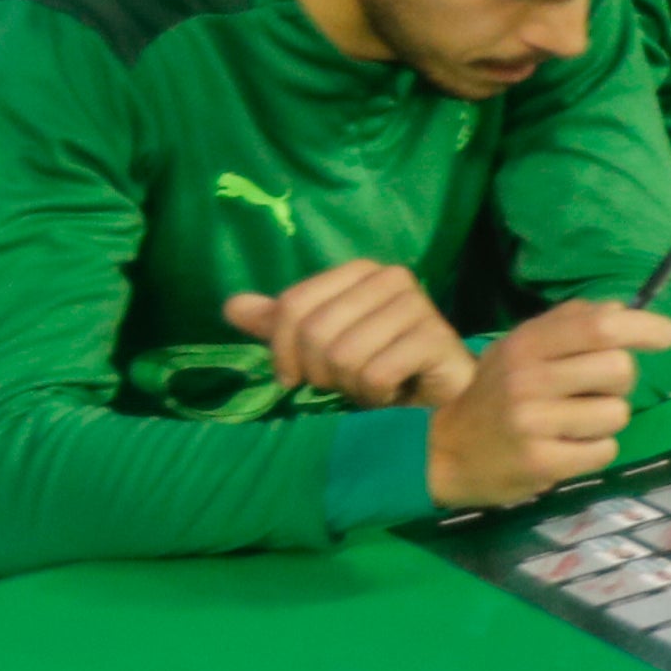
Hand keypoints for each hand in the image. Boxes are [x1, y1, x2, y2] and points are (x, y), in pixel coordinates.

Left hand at [228, 260, 473, 410]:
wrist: (438, 399)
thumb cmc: (378, 367)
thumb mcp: (320, 346)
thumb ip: (280, 324)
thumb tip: (231, 306)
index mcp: (360, 271)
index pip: (292, 306)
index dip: (282, 350)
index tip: (294, 377)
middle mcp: (392, 278)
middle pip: (316, 332)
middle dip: (320, 372)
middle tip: (344, 382)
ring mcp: (419, 306)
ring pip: (344, 356)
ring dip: (351, 386)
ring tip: (371, 386)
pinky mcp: (437, 339)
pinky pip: (375, 375)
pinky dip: (376, 396)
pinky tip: (393, 394)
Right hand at [425, 299, 670, 510]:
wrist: (446, 452)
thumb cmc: (496, 395)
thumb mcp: (521, 349)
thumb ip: (569, 324)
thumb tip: (621, 309)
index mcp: (527, 343)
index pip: (599, 326)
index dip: (643, 327)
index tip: (668, 336)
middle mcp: (528, 377)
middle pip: (619, 369)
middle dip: (620, 383)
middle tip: (593, 392)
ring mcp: (532, 421)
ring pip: (617, 414)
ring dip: (606, 420)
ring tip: (572, 423)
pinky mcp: (540, 461)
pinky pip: (604, 450)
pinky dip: (595, 450)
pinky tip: (566, 447)